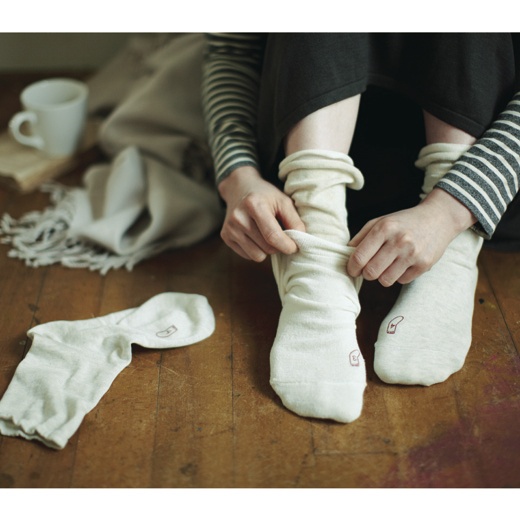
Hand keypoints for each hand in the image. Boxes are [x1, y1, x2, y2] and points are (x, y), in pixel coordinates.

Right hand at [218, 166, 305, 260]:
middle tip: (280, 236)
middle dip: (278, 247)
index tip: (295, 247)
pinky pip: (247, 256)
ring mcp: (230, 228)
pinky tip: (255, 236)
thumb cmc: (265, 196)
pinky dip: (255, 250)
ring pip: (257, 256)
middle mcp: (239, 217)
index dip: (287, 246)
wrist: (239, 188)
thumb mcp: (283, 201)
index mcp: (254, 205)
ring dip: (267, 250)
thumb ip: (294, 220)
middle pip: (267, 248)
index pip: (273, 236)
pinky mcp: (225, 236)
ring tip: (266, 235)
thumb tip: (301, 240)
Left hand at [346, 188, 477, 285]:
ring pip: (385, 280)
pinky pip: (401, 281)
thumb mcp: (380, 222)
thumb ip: (360, 238)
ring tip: (388, 265)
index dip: (352, 268)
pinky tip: (403, 264)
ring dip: (383, 276)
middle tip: (371, 267)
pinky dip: (399, 276)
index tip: (353, 269)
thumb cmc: (403, 222)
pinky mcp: (424, 264)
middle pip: (371, 272)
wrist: (438, 218)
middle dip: (367, 273)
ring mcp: (413, 254)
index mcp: (384, 228)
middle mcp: (399, 241)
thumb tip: (345, 255)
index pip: (359, 257)